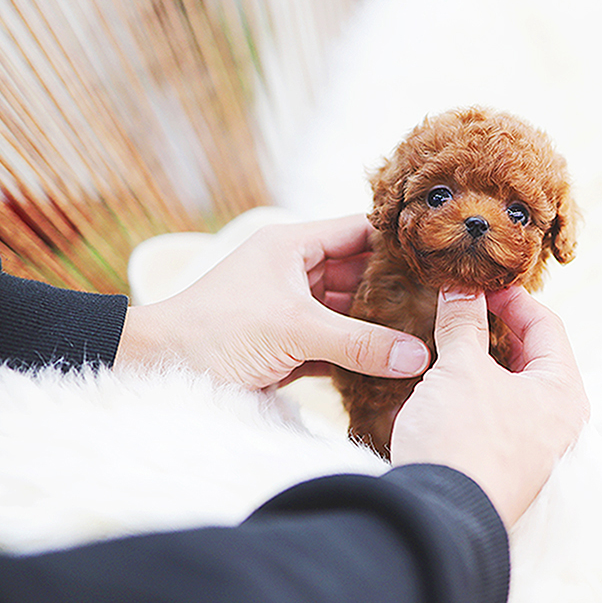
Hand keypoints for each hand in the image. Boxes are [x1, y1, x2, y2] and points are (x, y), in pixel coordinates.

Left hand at [115, 216, 430, 387]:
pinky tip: (392, 366)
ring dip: (379, 326)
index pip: (359, 232)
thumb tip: (419, 357)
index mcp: (290, 245)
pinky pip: (333, 345)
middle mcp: (292, 271)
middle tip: (443, 304)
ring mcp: (289, 309)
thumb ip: (360, 343)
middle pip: (358, 274)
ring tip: (426, 336)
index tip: (442, 259)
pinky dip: (358, 356)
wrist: (157, 371)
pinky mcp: (285, 345)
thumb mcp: (294, 332)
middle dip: (395, 291)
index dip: (398, 244)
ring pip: (347, 312)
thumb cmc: (215, 333)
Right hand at [391, 287, 588, 526]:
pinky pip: (492, 421)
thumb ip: (462, 323)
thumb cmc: (462, 440)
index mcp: (564, 393)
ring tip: (445, 348)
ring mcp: (532, 452)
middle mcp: (558, 424)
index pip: (547, 325)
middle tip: (459, 312)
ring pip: (508, 391)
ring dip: (478, 366)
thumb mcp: (460, 368)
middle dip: (493, 332)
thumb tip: (460, 289)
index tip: (475, 285)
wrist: (438, 518)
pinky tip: (439, 391)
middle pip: (530, 359)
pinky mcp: (503, 471)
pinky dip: (469, 399)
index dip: (510, 298)